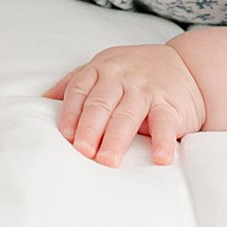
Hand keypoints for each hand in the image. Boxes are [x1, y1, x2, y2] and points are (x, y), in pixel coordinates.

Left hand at [44, 44, 206, 165]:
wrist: (186, 64)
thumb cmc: (135, 71)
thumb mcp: (103, 67)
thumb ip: (74, 83)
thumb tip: (40, 101)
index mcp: (101, 70)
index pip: (80, 90)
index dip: (70, 113)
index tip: (64, 135)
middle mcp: (121, 77)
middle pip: (101, 104)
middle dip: (90, 129)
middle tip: (82, 152)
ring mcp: (146, 90)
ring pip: (128, 115)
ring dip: (117, 139)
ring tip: (108, 161)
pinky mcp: (170, 104)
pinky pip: (165, 123)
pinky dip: (163, 141)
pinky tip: (159, 158)